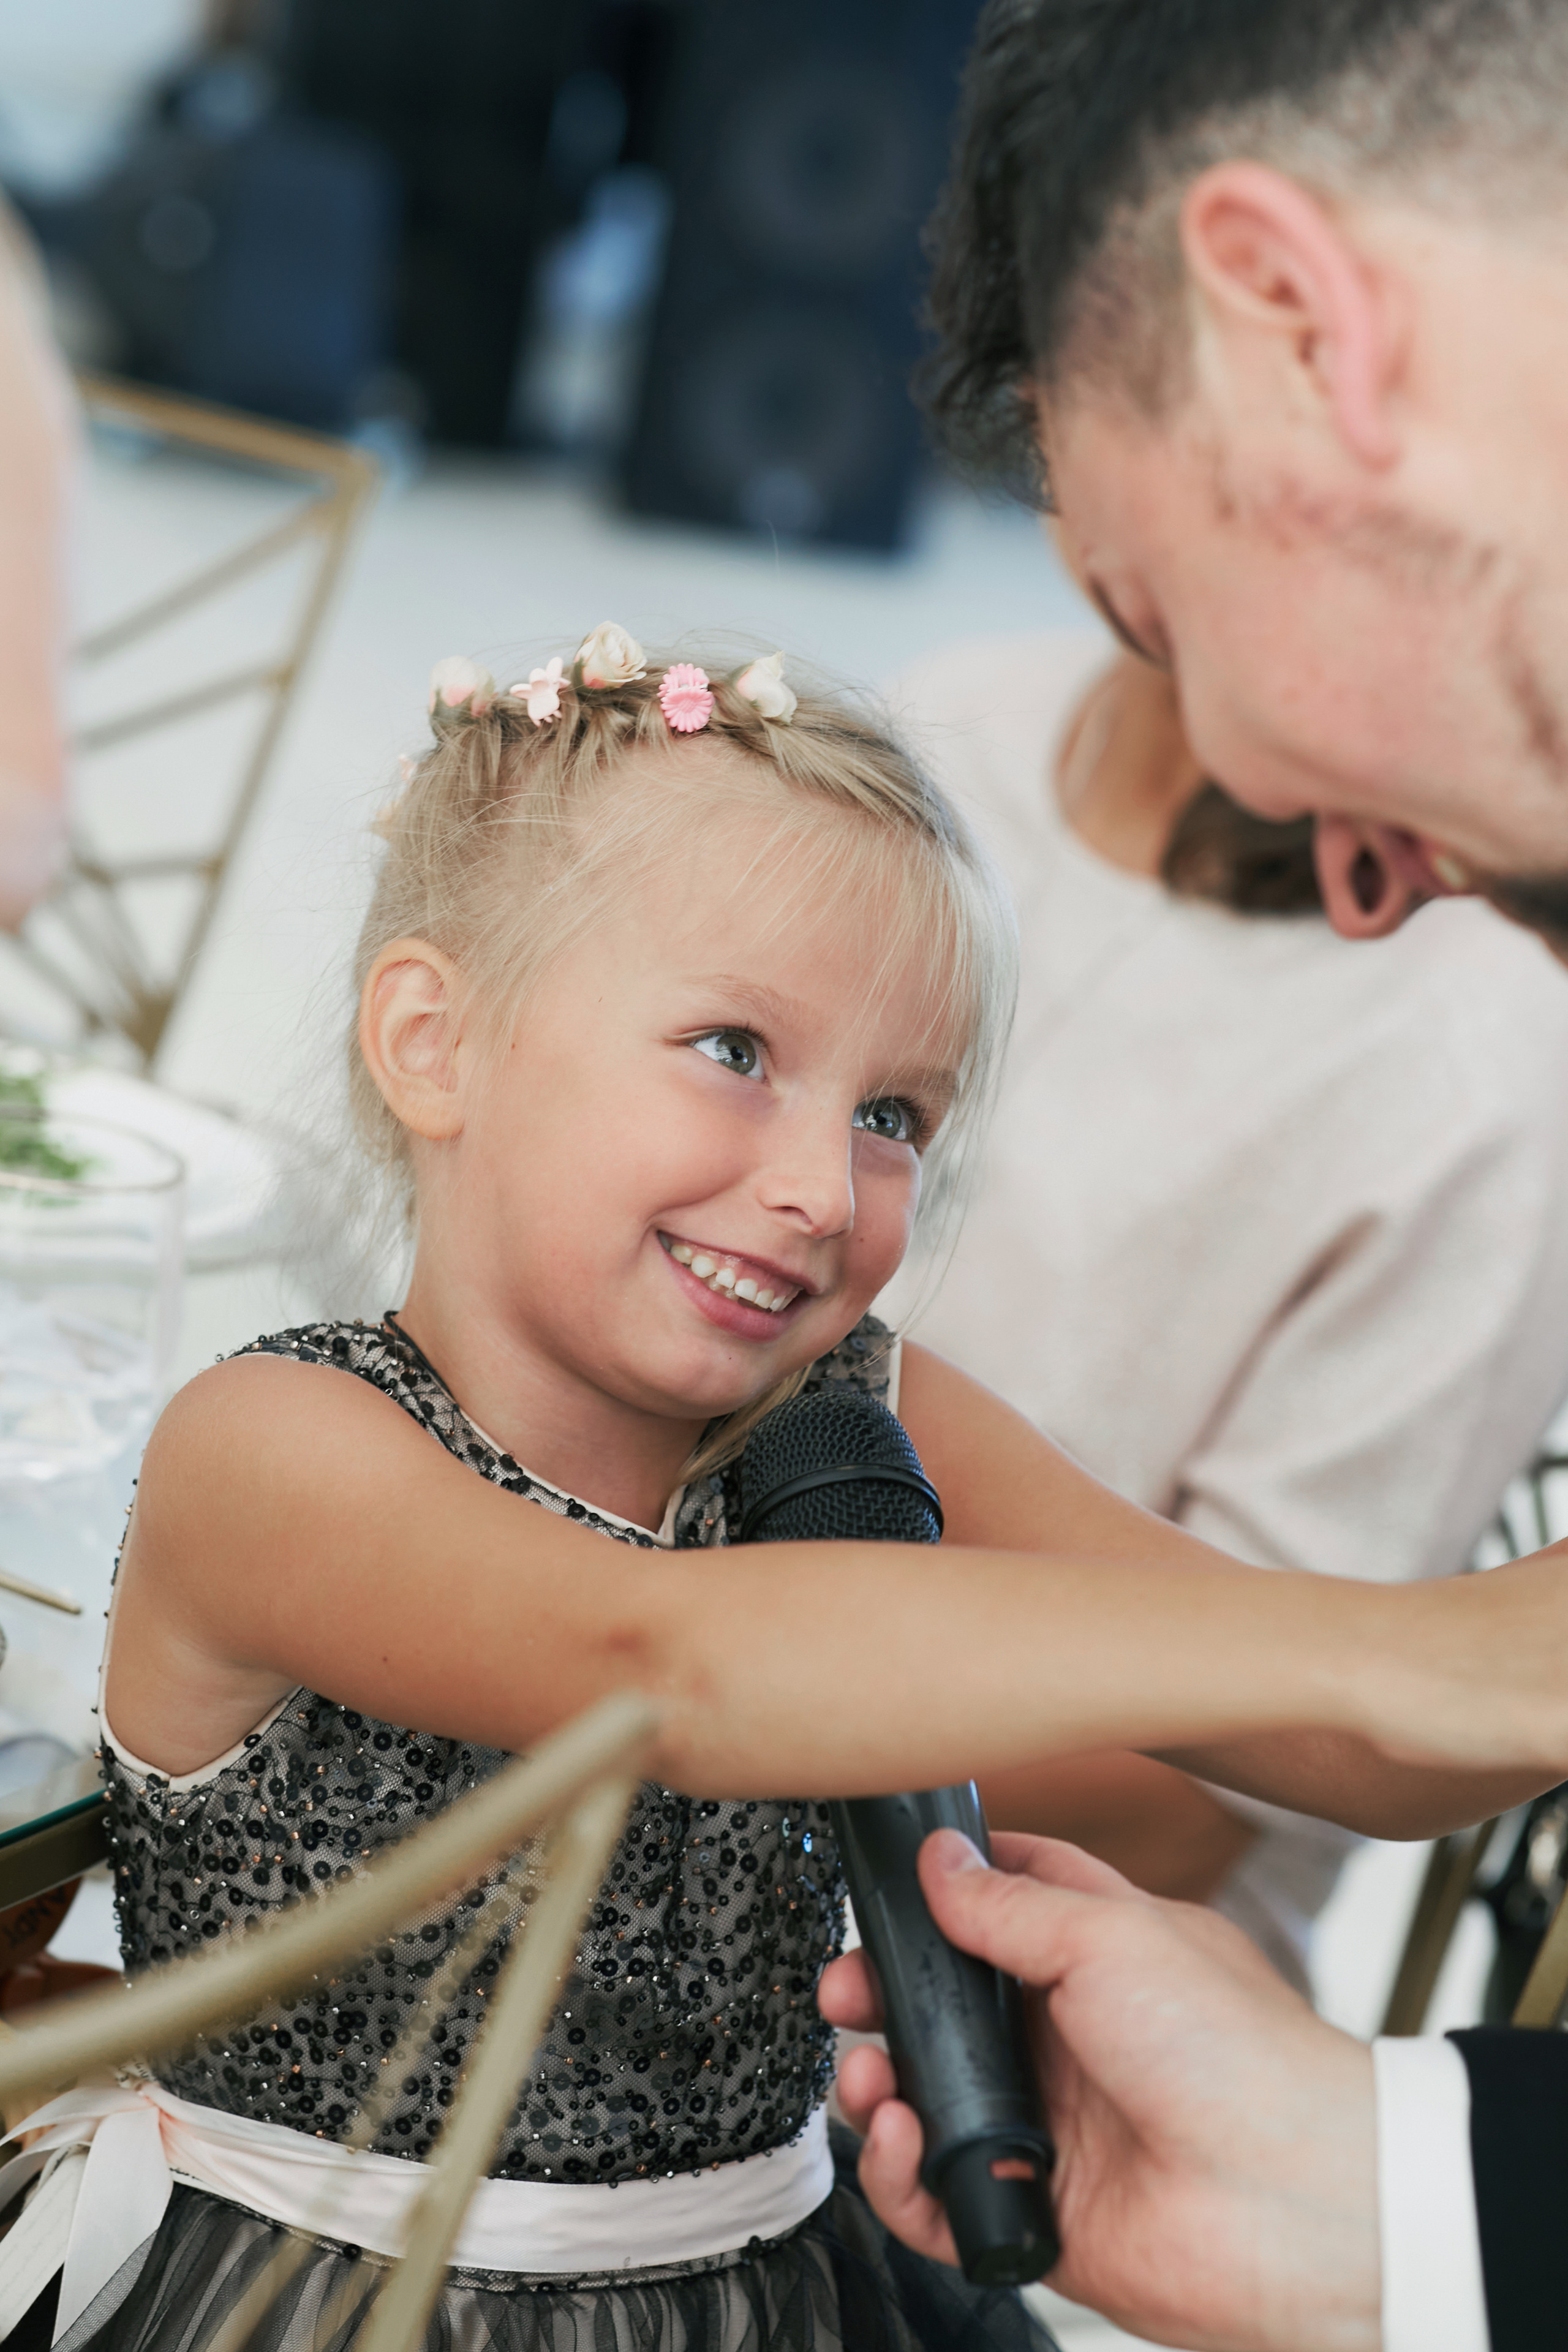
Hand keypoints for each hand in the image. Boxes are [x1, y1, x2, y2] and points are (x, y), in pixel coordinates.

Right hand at [819, 1830, 1378, 2351]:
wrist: (1293, 2203)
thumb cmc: (1236, 2055)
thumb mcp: (1113, 1937)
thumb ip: (1010, 1905)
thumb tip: (940, 1859)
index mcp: (1097, 1955)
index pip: (1004, 1901)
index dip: (944, 1888)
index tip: (888, 1884)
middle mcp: (1066, 2037)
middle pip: (943, 2006)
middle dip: (881, 1996)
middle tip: (847, 1993)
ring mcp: (1048, 2125)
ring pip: (928, 2100)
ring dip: (879, 2086)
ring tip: (872, 2080)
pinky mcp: (1034, 2209)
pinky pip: (937, 2196)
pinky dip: (901, 2175)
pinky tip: (904, 2144)